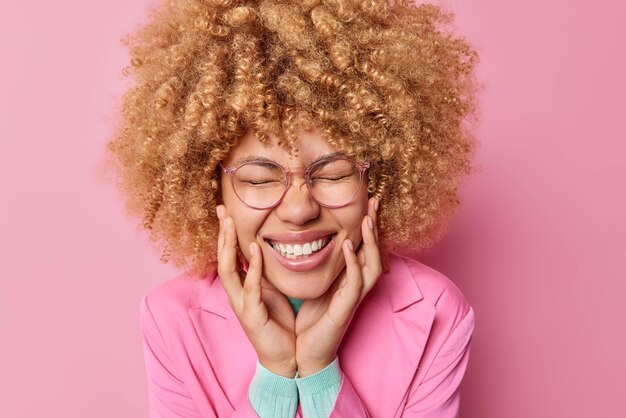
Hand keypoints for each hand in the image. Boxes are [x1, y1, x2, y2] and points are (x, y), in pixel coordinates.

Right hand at [216, 205, 296, 376]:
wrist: (286, 356)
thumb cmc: (279, 323)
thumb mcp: (272, 290)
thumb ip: (265, 272)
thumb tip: (268, 249)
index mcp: (241, 287)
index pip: (229, 255)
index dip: (226, 233)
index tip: (226, 210)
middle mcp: (237, 293)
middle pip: (222, 258)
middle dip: (222, 233)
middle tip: (222, 209)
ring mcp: (242, 304)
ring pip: (228, 270)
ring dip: (228, 245)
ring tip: (230, 224)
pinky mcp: (252, 314)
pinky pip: (250, 287)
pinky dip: (252, 267)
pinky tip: (255, 249)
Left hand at [294, 197, 381, 376]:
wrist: (303, 352)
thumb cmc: (308, 319)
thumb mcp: (312, 284)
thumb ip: (315, 264)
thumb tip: (305, 238)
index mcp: (348, 280)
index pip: (363, 248)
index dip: (367, 226)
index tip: (365, 201)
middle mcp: (355, 287)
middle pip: (375, 252)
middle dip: (375, 227)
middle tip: (373, 201)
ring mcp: (353, 298)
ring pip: (372, 266)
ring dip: (371, 242)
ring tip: (366, 220)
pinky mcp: (345, 309)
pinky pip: (356, 283)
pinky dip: (353, 263)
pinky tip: (347, 245)